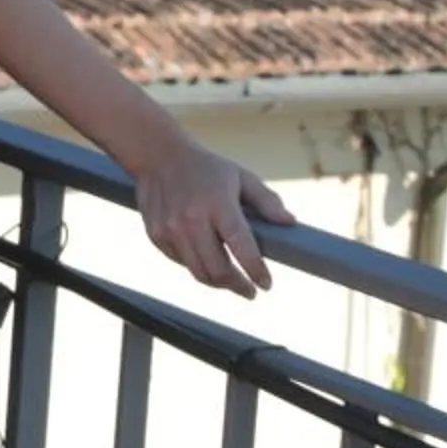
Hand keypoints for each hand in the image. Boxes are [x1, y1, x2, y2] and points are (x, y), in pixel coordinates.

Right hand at [130, 132, 293, 297]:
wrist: (157, 155)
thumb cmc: (205, 167)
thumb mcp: (240, 177)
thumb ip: (266, 201)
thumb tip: (290, 222)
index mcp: (218, 204)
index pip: (241, 247)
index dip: (256, 270)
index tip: (266, 284)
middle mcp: (192, 219)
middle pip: (218, 269)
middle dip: (238, 286)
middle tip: (250, 291)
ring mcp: (170, 229)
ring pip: (199, 272)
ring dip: (219, 284)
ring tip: (232, 283)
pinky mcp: (156, 236)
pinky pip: (182, 263)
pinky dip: (198, 268)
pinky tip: (208, 263)